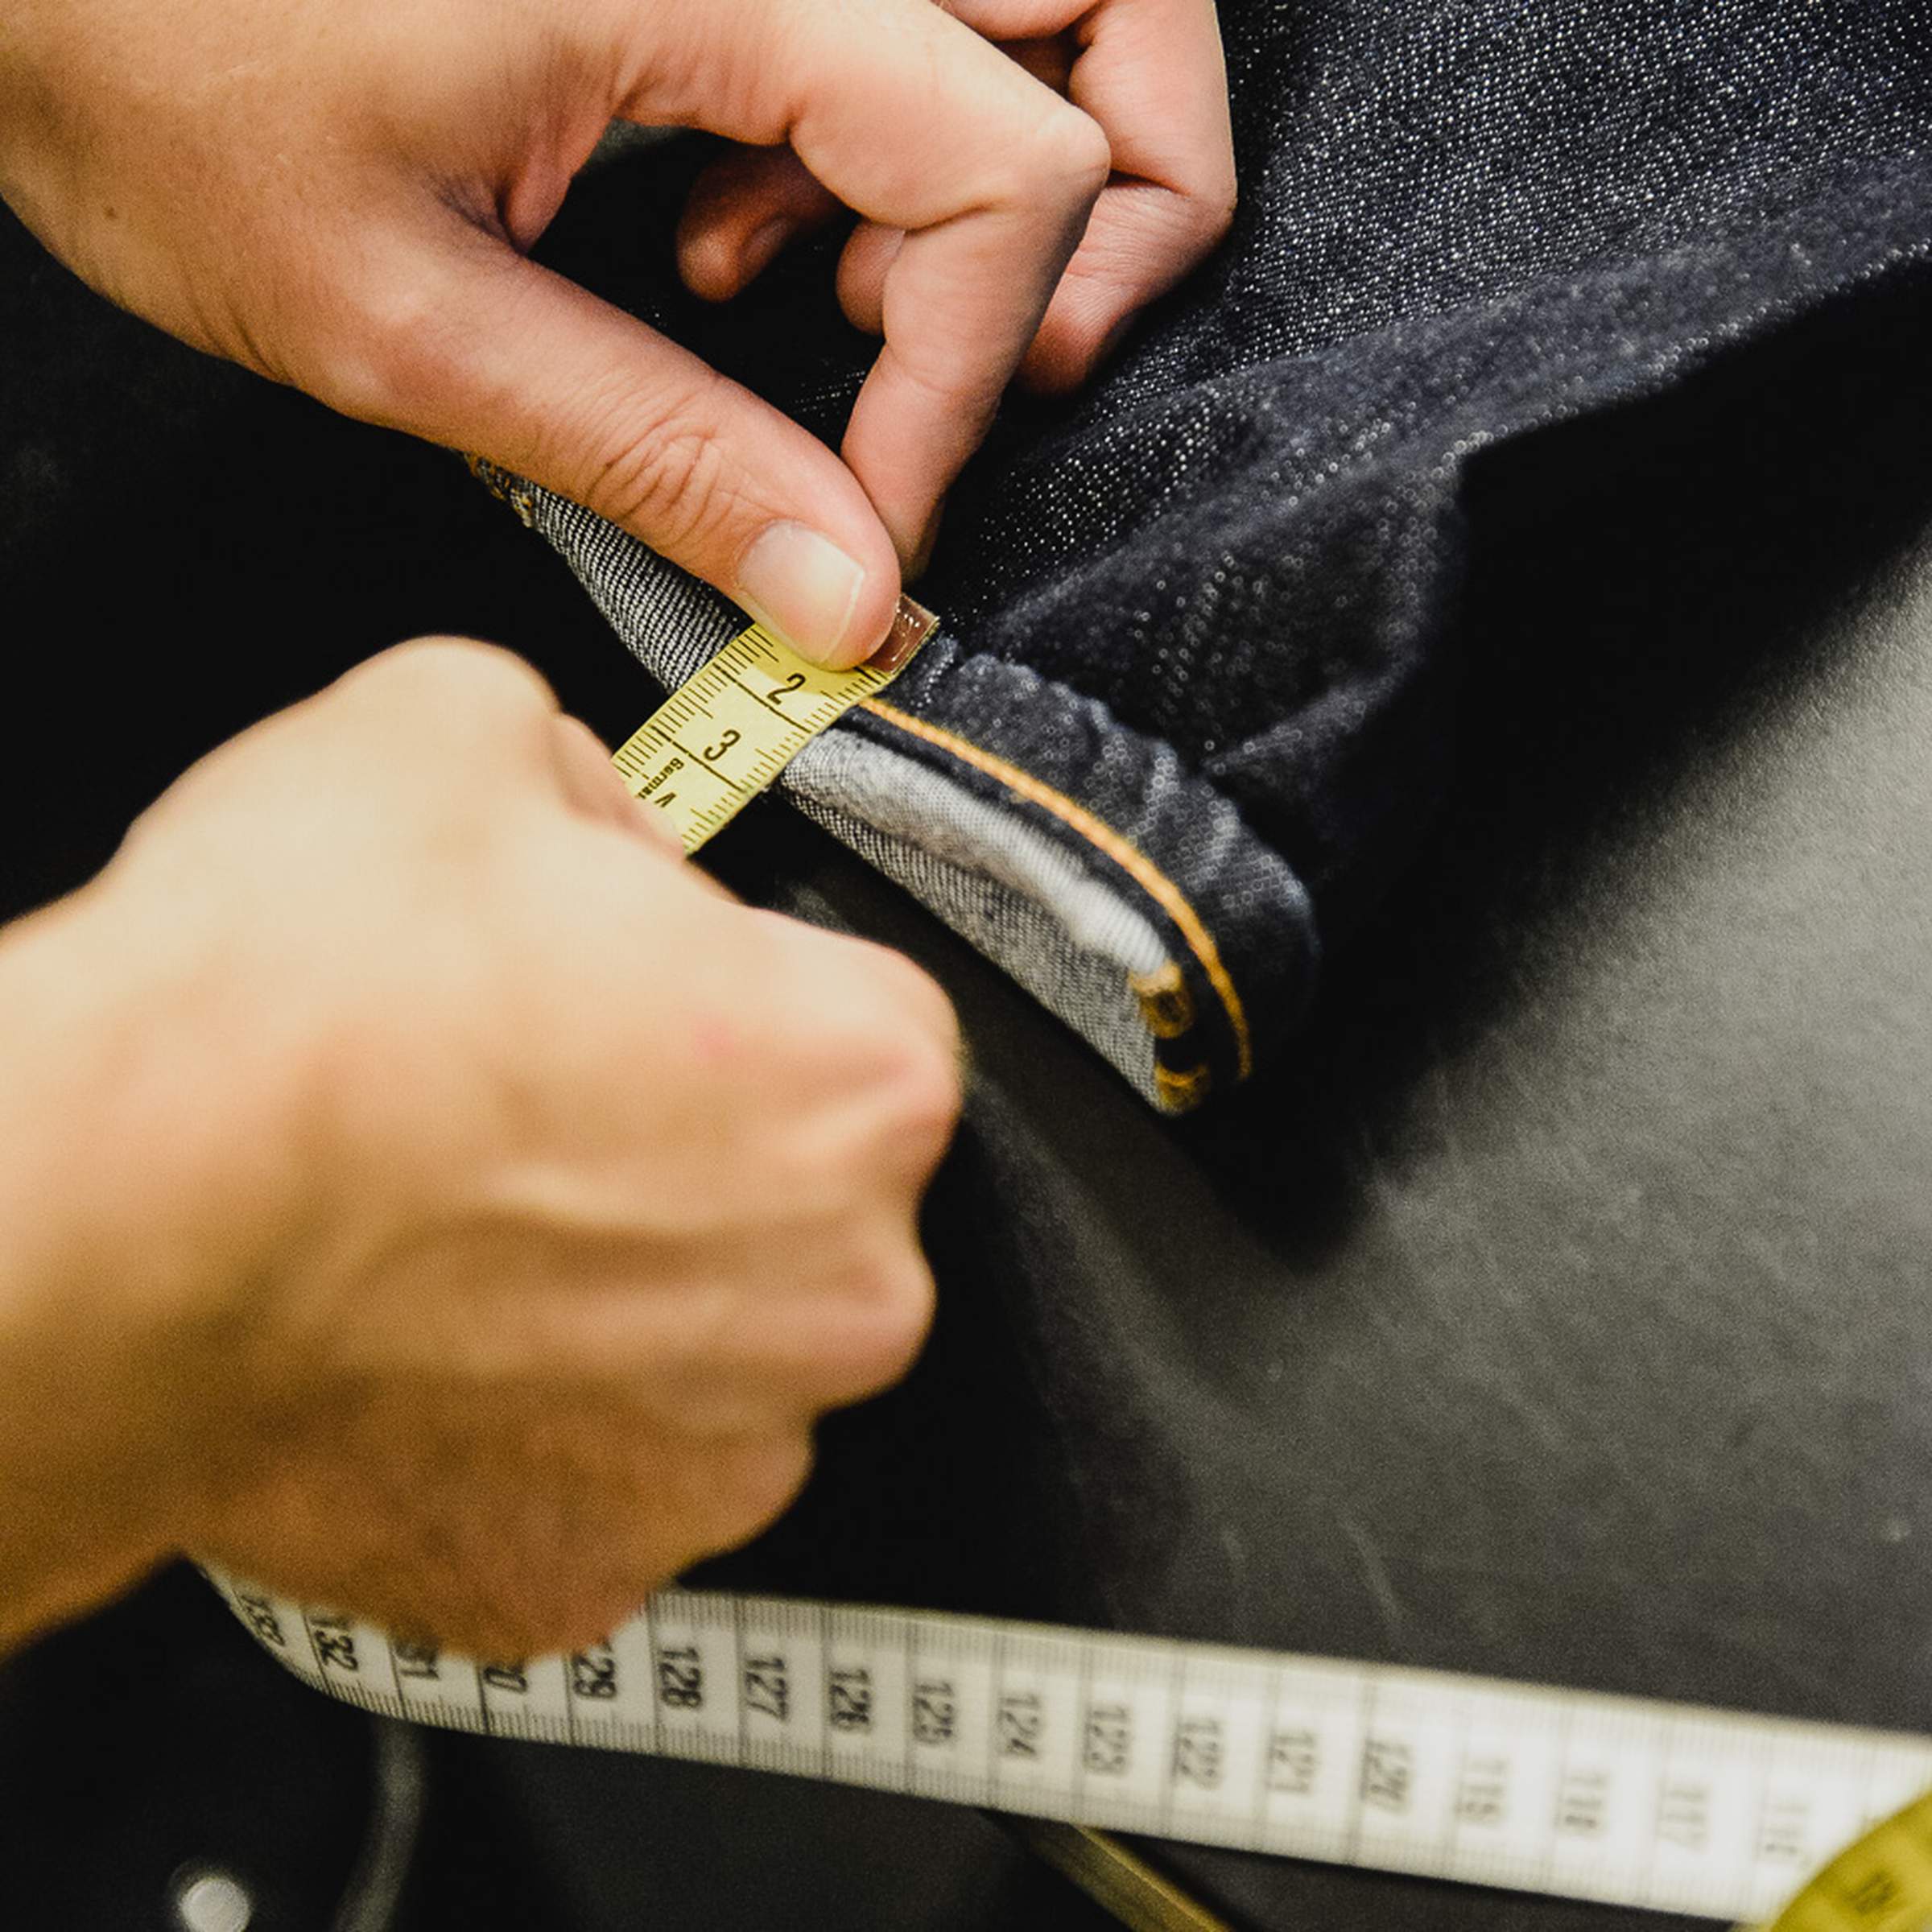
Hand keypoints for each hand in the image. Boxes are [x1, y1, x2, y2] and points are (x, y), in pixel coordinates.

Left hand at [0, 0, 1221, 665]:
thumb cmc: (149, 73)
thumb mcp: (405, 318)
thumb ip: (658, 455)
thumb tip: (849, 593)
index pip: (1000, 164)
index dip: (967, 371)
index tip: (875, 514)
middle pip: (1113, 11)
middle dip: (1113, 210)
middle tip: (991, 358)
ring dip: (1003, 174)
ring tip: (819, 301)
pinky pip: (913, 18)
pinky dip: (885, 147)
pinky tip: (739, 237)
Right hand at [0, 643, 959, 1654]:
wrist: (104, 1216)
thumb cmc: (292, 1000)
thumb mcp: (466, 726)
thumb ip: (598, 784)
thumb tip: (609, 843)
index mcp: (862, 1083)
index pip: (861, 1025)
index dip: (736, 994)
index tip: (643, 998)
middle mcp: (841, 1293)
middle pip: (805, 1205)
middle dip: (697, 1155)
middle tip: (536, 1111)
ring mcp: (720, 1459)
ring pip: (709, 1355)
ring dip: (622, 1301)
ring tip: (461, 1232)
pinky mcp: (587, 1577)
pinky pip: (595, 1477)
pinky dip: (534, 1425)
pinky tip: (429, 1346)